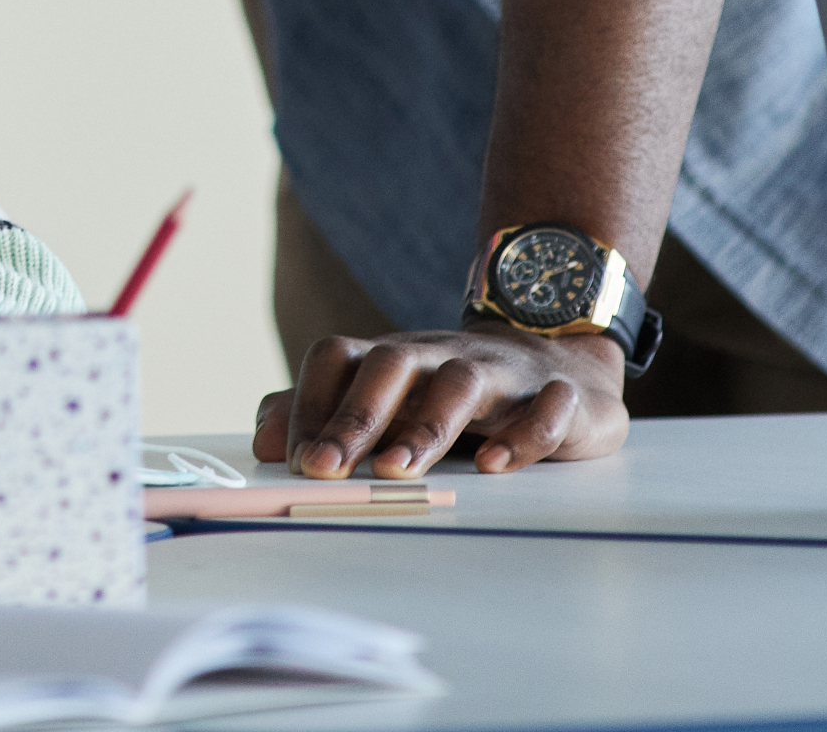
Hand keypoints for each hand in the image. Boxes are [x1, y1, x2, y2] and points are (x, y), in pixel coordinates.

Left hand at [252, 326, 629, 478]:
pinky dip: (522, 433)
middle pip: (390, 364)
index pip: (336, 358)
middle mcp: (441, 354)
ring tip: (396, 471)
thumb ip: (322, 416)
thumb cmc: (456, 393)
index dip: (309, 404)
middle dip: (353, 416)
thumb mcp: (389, 401)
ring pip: (460, 380)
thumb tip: (263, 443)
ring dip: (425, 425)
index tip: (293, 462)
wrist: (563, 361)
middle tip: (325, 470)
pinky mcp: (562, 395)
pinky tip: (496, 466)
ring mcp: (504, 370)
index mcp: (394, 357)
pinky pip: (546, 406)